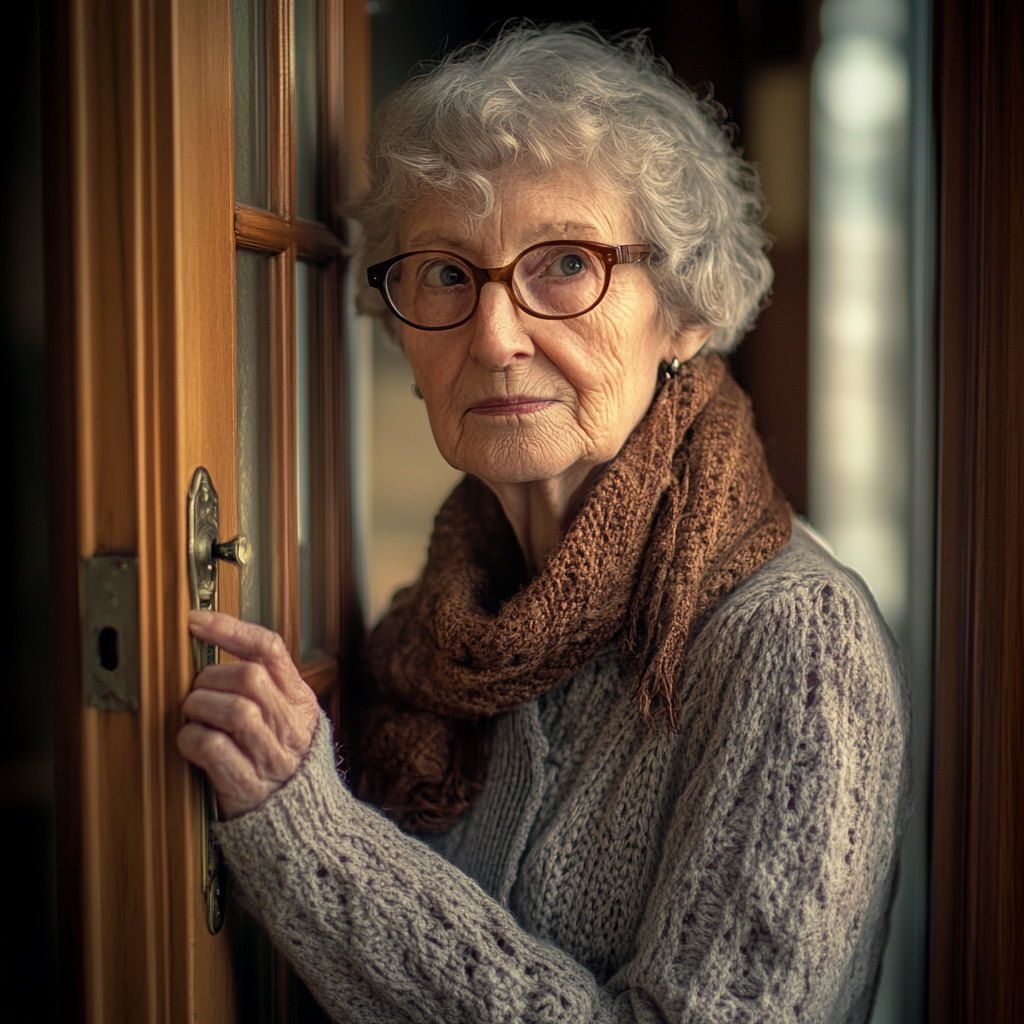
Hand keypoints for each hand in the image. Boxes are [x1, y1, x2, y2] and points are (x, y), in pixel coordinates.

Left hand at [176, 610, 320, 818]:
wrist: (303, 823)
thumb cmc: (282, 762)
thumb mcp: (288, 719)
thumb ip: (266, 686)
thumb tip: (214, 645)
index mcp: (300, 701)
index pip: (270, 649)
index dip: (230, 629)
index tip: (194, 620)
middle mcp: (290, 726)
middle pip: (248, 677)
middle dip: (211, 678)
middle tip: (198, 690)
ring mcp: (271, 757)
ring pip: (232, 710)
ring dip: (200, 707)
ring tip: (194, 715)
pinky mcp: (246, 786)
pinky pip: (213, 748)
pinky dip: (192, 739)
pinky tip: (190, 741)